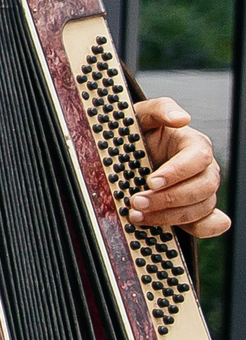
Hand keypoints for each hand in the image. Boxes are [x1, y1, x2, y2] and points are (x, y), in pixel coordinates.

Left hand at [129, 98, 230, 238]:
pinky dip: (198, 230)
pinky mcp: (196, 210)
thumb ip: (161, 109)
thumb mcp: (143, 115)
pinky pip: (210, 224)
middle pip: (201, 187)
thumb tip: (181, 118)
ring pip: (200, 208)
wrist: (129, 153)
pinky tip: (173, 229)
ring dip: (169, 216)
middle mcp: (203, 169)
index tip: (151, 181)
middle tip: (137, 202)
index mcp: (194, 145)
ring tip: (137, 215)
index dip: (177, 172)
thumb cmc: (139, 132)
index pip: (198, 158)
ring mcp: (202, 191)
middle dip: (168, 198)